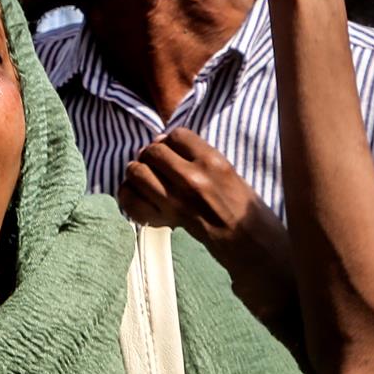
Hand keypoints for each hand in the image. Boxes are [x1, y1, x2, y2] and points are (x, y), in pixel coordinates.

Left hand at [119, 128, 268, 245]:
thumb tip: (160, 140)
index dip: (170, 140)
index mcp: (211, 161)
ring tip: (144, 175)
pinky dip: (128, 194)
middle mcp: (191, 179)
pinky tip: (136, 192)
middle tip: (154, 161)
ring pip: (137, 172)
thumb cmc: (238, 202)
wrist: (245, 238)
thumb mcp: (226, 168)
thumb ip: (196, 153)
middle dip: (151, 154)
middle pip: (153, 151)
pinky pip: (131, 201)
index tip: (171, 148)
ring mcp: (176, 201)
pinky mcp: (165, 219)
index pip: (176, 135)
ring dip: (137, 171)